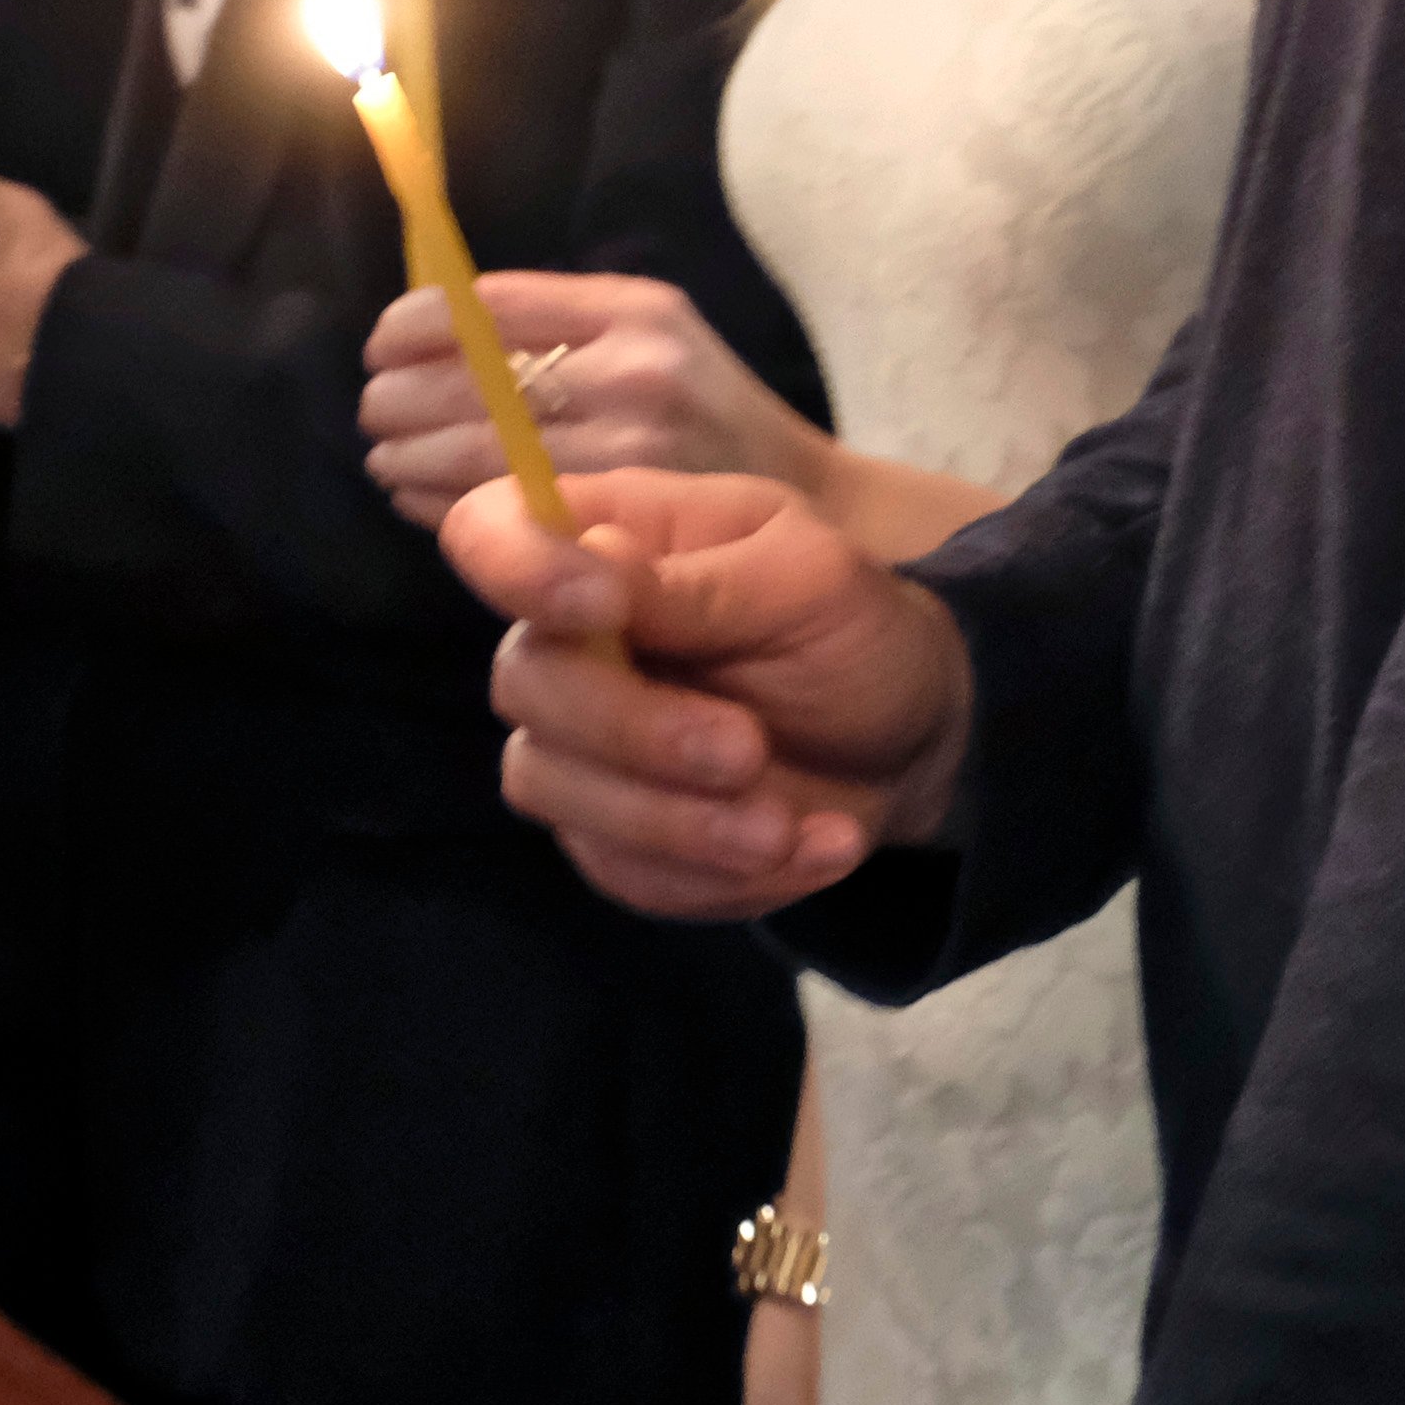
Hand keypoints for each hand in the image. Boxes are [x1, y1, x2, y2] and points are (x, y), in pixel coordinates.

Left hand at [366, 265, 829, 508]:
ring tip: (389, 464)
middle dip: (396, 403)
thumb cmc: (707, 419)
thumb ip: (558, 329)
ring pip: (470, 451)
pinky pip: (498, 507)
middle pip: (465, 380)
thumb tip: (425, 335)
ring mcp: (630, 447)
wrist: (810, 509)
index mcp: (633, 308)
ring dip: (405, 461)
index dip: (409, 328)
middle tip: (377, 418)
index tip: (383, 349)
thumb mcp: (655, 340)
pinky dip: (440, 506)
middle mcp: (634, 368)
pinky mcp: (619, 515)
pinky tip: (425, 501)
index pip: (483, 305)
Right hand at [430, 448, 974, 918]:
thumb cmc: (854, 630)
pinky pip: (621, 870)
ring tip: (788, 827)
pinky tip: (815, 846)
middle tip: (747, 750)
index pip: (492, 528)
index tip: (601, 609)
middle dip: (635, 731)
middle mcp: (570, 642)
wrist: (912, 742)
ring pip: (554, 788)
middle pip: (524, 683)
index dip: (515, 567)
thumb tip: (587, 561)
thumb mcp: (809, 580)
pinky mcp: (611, 838)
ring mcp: (579, 747)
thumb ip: (698, 578)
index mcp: (609, 544)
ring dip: (677, 822)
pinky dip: (719, 875)